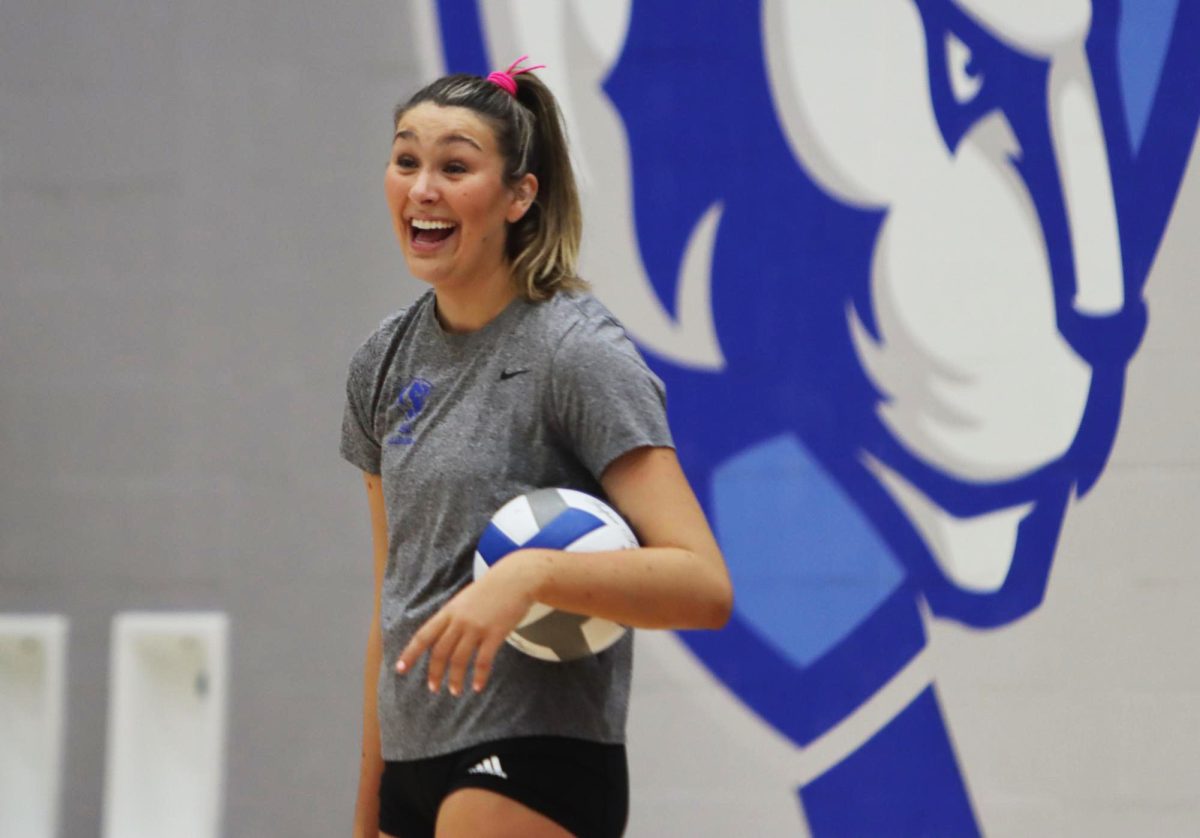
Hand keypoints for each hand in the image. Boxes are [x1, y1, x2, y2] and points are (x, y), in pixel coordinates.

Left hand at [395, 551, 541, 694]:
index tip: (401, 668)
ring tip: (455, 691)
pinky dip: (479, 676)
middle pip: (440, 651)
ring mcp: (477, 627)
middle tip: (433, 688)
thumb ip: (453, 617)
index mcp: (449, 611)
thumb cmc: (491, 589)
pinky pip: (483, 660)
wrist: (516, 578)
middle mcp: (459, 621)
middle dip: (435, 673)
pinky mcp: (495, 633)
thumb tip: (443, 637)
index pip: (424, 635)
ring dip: (455, 679)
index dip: (411, 653)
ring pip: (459, 659)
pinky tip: (477, 686)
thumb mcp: (464, 599)